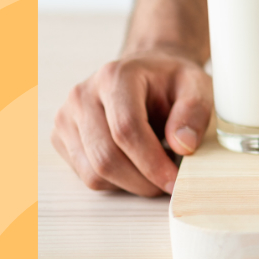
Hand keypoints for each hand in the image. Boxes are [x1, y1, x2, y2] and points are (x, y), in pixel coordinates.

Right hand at [52, 50, 211, 195]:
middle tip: (171, 185)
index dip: (151, 162)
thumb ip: (194, 112)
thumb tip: (183, 146)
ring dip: (130, 184)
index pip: (126, 129)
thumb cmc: (171, 81)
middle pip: (106, 156)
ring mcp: (67, 118)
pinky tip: (137, 166)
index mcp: (115, 77)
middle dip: (142, 180)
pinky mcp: (61, 138)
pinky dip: (116, 181)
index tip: (175, 181)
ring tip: (156, 171)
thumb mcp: (197, 86)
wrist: (147, 74)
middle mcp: (83, 95)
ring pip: (93, 173)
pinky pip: (87, 176)